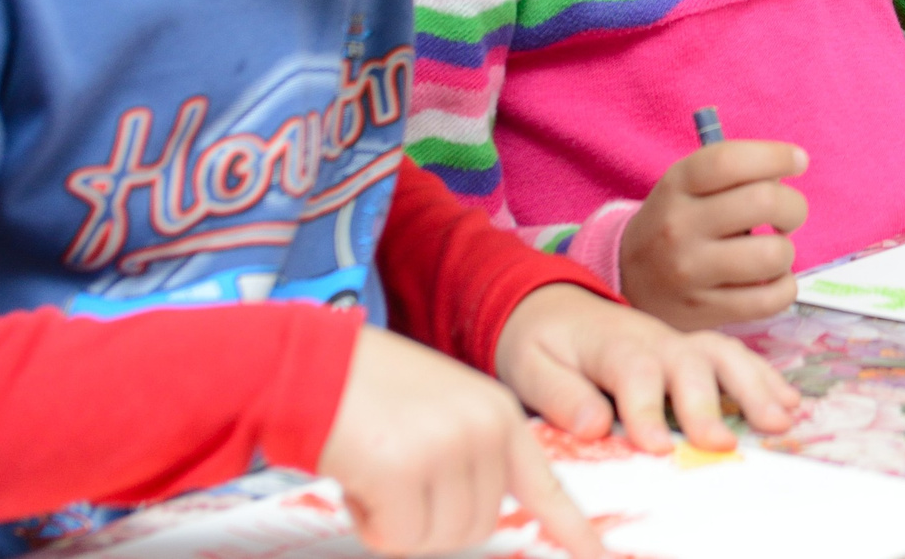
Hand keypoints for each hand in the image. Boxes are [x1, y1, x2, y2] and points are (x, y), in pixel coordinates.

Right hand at [318, 324, 601, 558]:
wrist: (305, 366)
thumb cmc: (363, 392)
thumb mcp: (439, 408)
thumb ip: (469, 451)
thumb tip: (482, 515)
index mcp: (498, 414)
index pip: (545, 483)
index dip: (571, 528)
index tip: (599, 557)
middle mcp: (484, 430)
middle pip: (478, 526)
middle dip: (430, 520)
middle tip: (393, 481)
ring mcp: (448, 448)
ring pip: (439, 537)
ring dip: (398, 522)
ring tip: (375, 473)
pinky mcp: (406, 471)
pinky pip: (398, 537)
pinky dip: (371, 523)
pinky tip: (356, 481)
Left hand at [493, 282, 800, 454]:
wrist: (553, 304)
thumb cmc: (541, 341)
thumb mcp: (530, 366)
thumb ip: (561, 395)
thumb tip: (594, 426)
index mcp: (611, 344)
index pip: (634, 373)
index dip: (647, 409)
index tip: (656, 446)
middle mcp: (655, 340)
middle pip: (689, 364)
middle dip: (708, 404)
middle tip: (722, 444)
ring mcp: (680, 342)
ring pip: (724, 355)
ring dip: (754, 387)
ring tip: (779, 420)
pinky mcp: (694, 351)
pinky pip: (736, 357)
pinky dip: (765, 378)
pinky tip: (789, 402)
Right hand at [617, 139, 808, 329]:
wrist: (628, 278)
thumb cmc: (677, 222)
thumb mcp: (688, 186)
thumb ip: (734, 172)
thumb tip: (792, 166)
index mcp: (677, 185)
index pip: (730, 160)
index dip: (775, 156)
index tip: (798, 161)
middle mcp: (679, 226)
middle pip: (764, 202)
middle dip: (793, 206)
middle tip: (787, 215)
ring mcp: (690, 273)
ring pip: (772, 255)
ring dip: (787, 251)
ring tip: (773, 251)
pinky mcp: (704, 312)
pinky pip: (770, 299)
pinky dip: (784, 287)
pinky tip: (772, 279)